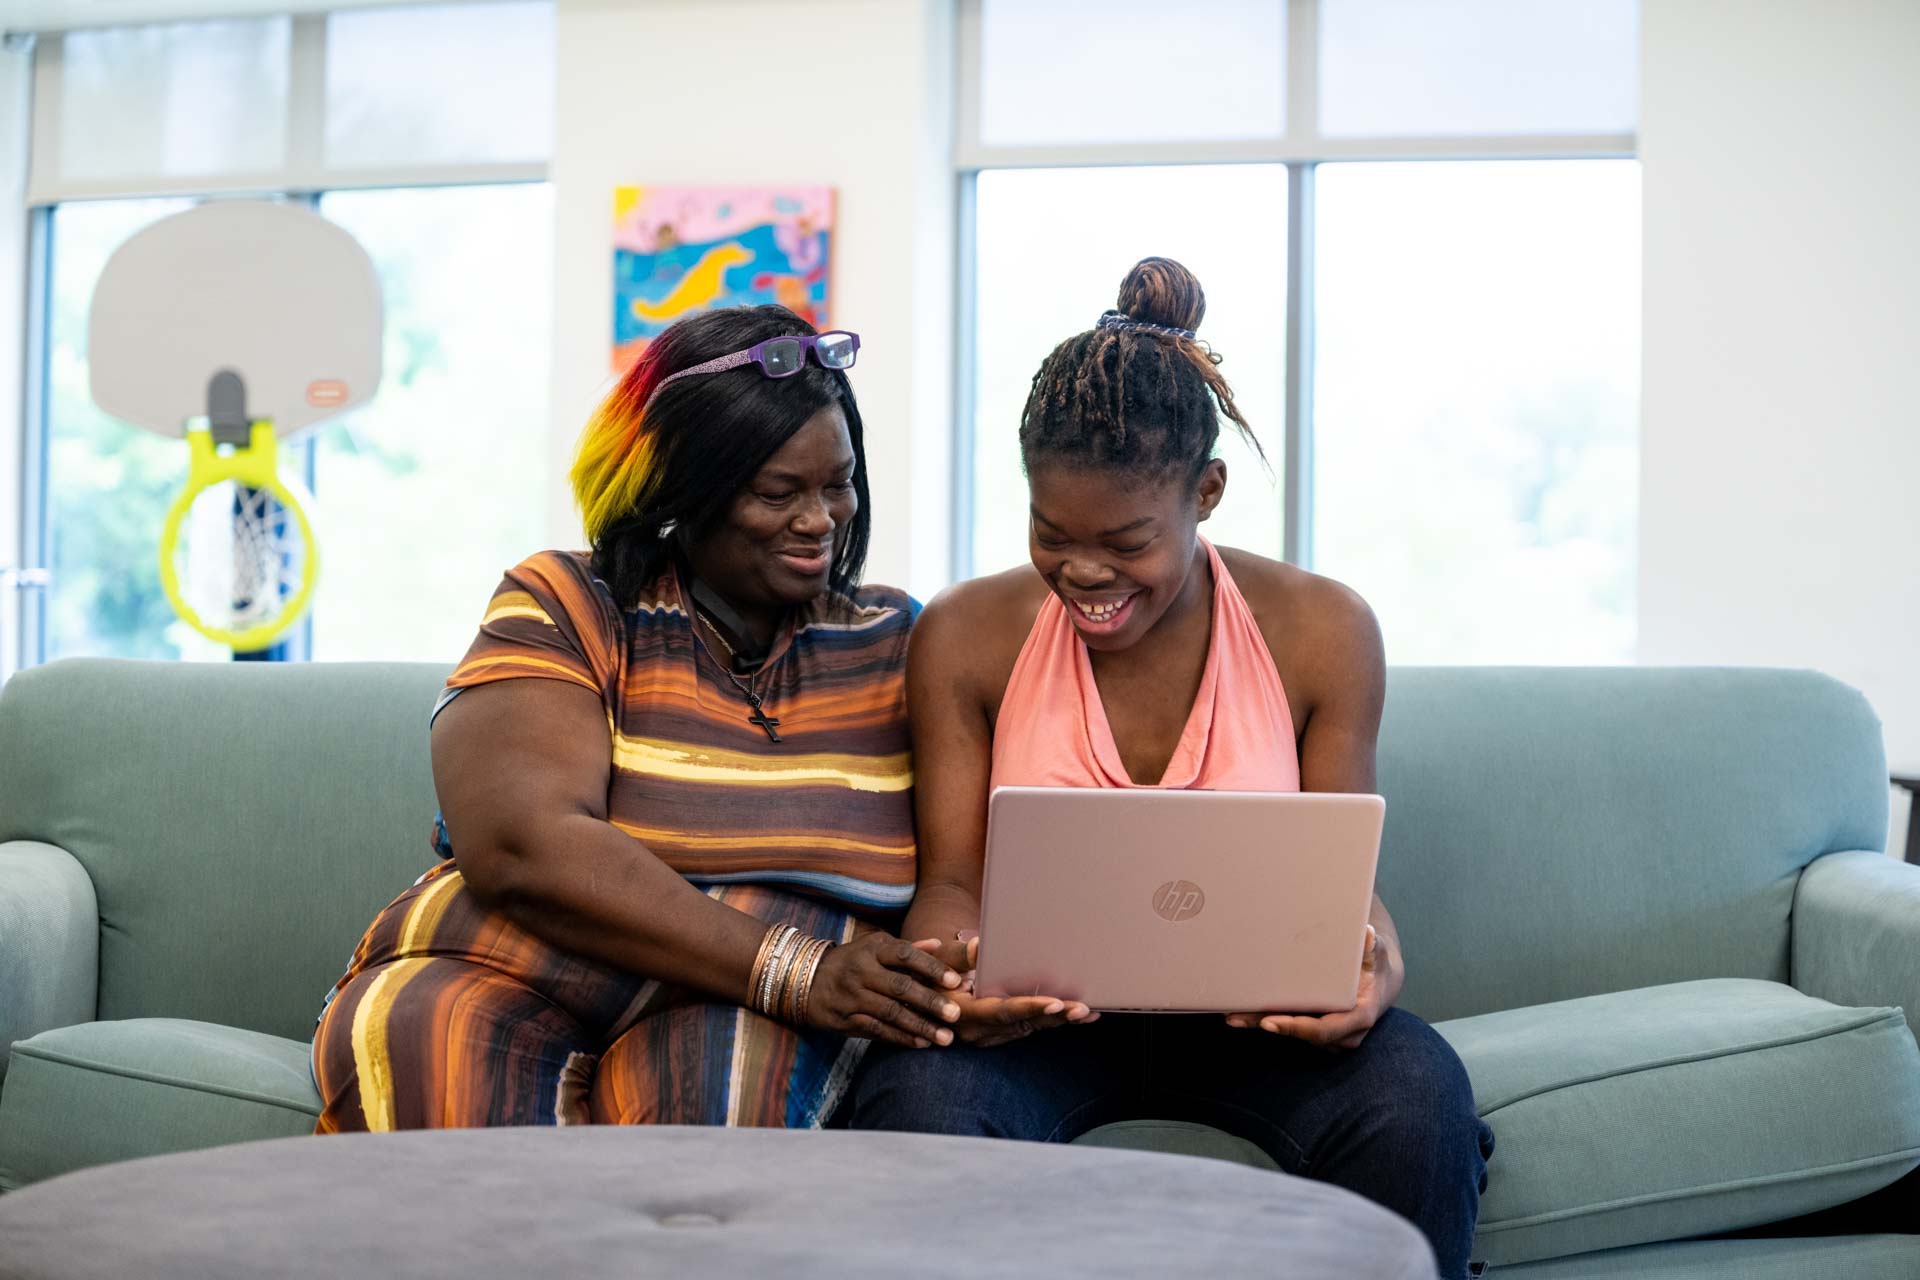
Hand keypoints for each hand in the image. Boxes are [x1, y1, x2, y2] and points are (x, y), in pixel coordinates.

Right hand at [802, 932, 964, 1048]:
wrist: (805, 980)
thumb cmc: (851, 961)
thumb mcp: (874, 948)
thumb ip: (908, 949)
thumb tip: (940, 945)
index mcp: (873, 950)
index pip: (905, 955)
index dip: (931, 967)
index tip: (955, 981)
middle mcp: (862, 971)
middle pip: (900, 987)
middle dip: (930, 1002)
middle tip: (956, 1014)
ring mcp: (852, 997)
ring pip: (891, 1013)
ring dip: (920, 1026)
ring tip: (946, 1038)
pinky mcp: (846, 1020)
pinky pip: (877, 1031)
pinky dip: (900, 1038)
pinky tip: (921, 1044)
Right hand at [915, 935, 1097, 1047]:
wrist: (913, 1003)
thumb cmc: (924, 978)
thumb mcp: (935, 964)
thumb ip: (959, 956)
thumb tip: (981, 944)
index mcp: (965, 1012)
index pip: (1004, 1011)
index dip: (1031, 1007)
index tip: (1056, 1003)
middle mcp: (978, 1029)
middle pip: (1023, 1023)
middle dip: (1055, 1017)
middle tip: (1084, 1009)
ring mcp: (987, 1034)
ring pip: (1029, 1028)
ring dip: (1058, 1021)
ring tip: (1088, 1011)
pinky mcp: (995, 1031)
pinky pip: (1027, 1028)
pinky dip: (1050, 1021)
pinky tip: (1074, 1015)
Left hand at [1225, 926, 1387, 1051]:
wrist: (1380, 983)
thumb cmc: (1375, 966)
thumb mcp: (1376, 953)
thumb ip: (1371, 945)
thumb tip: (1366, 933)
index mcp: (1358, 1017)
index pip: (1323, 1030)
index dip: (1295, 1028)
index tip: (1269, 1022)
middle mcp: (1344, 1034)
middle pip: (1300, 1035)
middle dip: (1267, 1025)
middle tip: (1235, 1017)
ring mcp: (1330, 1037)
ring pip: (1292, 1034)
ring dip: (1261, 1024)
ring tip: (1232, 1014)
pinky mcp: (1317, 1031)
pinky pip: (1291, 1028)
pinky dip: (1267, 1020)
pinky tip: (1242, 1012)